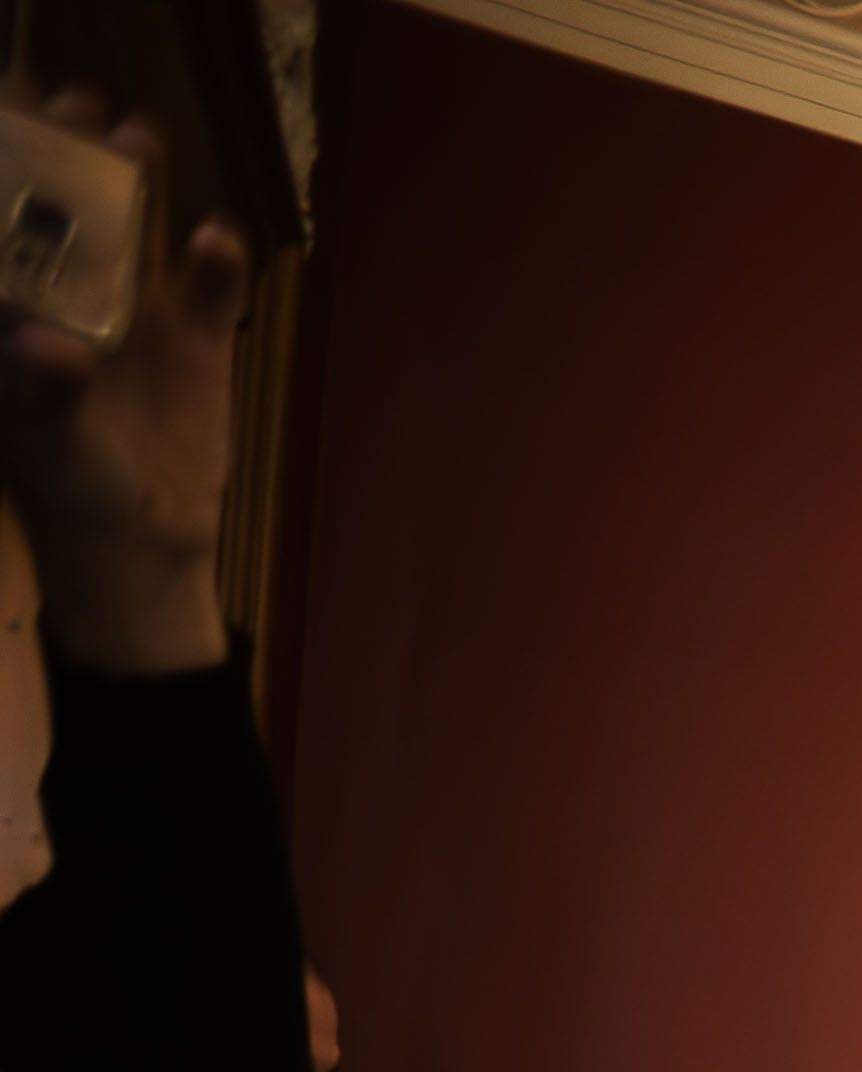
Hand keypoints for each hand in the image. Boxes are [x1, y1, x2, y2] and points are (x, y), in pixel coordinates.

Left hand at [0, 98, 243, 677]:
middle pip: (69, 201)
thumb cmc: (73, 491)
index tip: (10, 114)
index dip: (6, 161)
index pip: (6, 220)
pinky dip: (220, 263)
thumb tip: (50, 345)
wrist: (144, 550)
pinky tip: (218, 240)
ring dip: (136, 179)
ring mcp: (140, 310)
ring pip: (138, 224)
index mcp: (20, 305)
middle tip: (74, 111)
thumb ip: (45, 393)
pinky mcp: (201, 339)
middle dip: (65, 150)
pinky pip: (213, 286)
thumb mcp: (50, 444)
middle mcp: (75, 293)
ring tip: (136, 140)